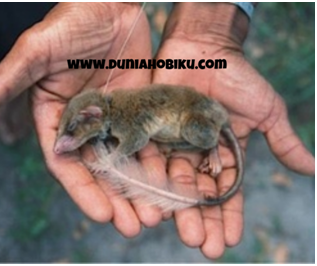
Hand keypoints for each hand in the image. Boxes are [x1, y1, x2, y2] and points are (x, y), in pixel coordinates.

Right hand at [0, 3, 152, 235]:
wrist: (112, 3)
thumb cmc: (72, 21)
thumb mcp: (38, 50)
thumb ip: (7, 79)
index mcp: (56, 118)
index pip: (66, 163)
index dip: (83, 190)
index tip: (102, 214)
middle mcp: (85, 125)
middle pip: (99, 170)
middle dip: (115, 199)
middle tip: (133, 228)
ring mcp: (114, 120)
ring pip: (126, 162)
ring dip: (139, 190)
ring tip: (155, 217)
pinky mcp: (139, 111)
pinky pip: (149, 142)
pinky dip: (158, 165)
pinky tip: (170, 187)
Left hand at [152, 3, 314, 258]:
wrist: (204, 48)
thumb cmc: (238, 77)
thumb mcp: (266, 111)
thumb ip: (282, 142)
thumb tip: (312, 169)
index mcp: (226, 155)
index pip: (228, 192)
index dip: (229, 216)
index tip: (229, 240)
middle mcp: (199, 155)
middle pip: (199, 195)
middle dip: (203, 221)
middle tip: (203, 246)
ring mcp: (175, 145)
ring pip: (174, 183)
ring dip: (178, 209)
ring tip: (182, 232)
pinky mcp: (154, 132)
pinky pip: (152, 161)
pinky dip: (153, 181)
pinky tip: (154, 202)